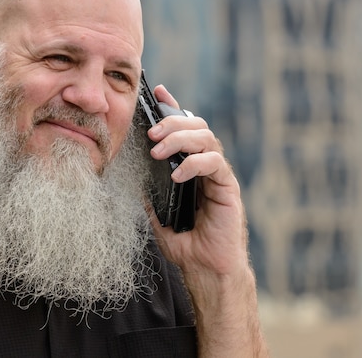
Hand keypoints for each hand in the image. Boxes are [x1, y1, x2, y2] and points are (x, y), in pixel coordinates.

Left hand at [147, 84, 248, 278]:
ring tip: (158, 150)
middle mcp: (206, 166)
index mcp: (190, 167)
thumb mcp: (157, 213)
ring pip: (207, 138)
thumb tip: (133, 172)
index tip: (156, 92)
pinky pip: (214, 164)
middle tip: (151, 133)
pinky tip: (177, 175)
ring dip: (180, 138)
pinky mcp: (228, 188)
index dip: (172, 107)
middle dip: (173, 122)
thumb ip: (150, 191)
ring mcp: (219, 175)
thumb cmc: (185, 244)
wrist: (205, 270)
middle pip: (197, 125)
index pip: (184, 129)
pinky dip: (194, 163)